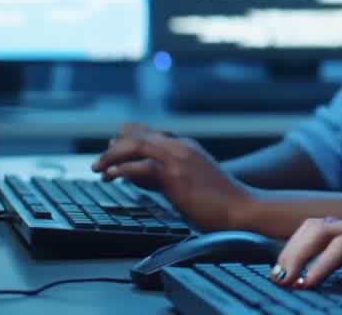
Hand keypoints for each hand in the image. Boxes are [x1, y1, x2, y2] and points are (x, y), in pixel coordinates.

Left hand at [91, 126, 256, 230]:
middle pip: (140, 136)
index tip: (113, 144)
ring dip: (113, 156)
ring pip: (137, 145)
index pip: (152, 133)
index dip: (129, 136)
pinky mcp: (176, 176)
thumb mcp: (192, 181)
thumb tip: (140, 177)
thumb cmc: (221, 200)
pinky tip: (113, 175)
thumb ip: (167, 175)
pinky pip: (142, 166)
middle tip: (99, 161)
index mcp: (188, 147)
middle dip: (116, 147)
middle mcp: (182, 148)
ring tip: (99, 169)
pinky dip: (122, 168)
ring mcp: (179, 160)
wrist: (242, 208)